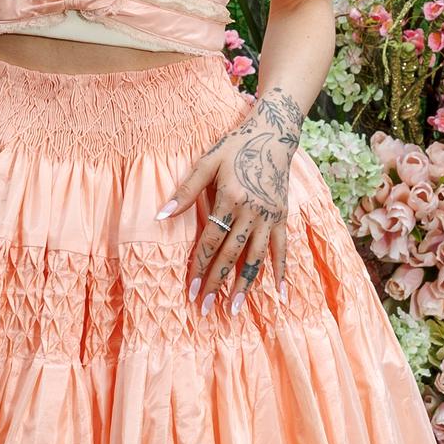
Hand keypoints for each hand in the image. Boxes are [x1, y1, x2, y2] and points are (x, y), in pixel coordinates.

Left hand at [154, 87, 303, 313]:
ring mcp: (270, 216)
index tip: (189, 289)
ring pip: (257, 257)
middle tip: (205, 307)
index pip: (211, 240)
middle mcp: (253, 211)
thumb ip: (186, 190)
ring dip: (245, 285)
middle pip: (231, 254)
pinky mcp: (283, 218)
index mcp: (231, 198)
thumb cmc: (234, 146)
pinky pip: (282, 249)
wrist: (272, 134)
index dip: (199, 265)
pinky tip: (279, 294)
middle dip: (217, 283)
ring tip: (235, 309)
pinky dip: (281, 272)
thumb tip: (160, 216)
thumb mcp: (207, 162)